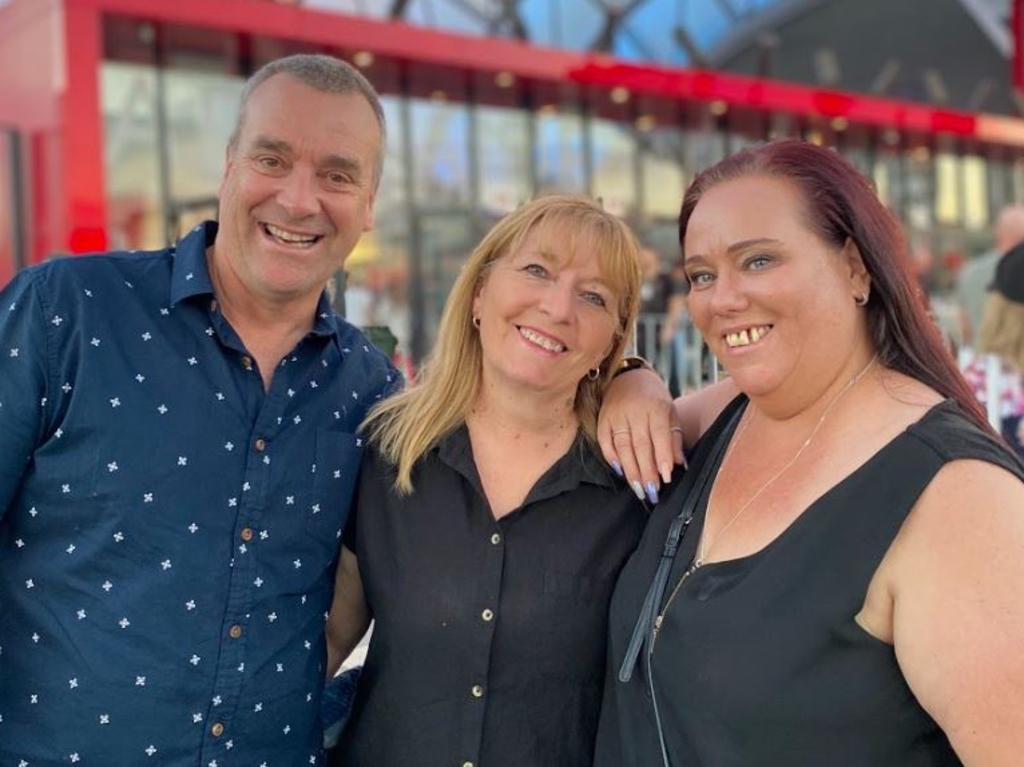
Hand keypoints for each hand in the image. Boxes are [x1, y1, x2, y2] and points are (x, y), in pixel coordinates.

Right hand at [598, 368, 685, 503]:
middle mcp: (634, 411)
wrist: (628, 377)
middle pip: (640, 444)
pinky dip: (611, 458)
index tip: (666, 477)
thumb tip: (678, 463)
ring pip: (622, 446)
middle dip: (646, 470)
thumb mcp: (670, 412)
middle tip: (652, 492)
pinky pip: (605, 442)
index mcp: (655, 406)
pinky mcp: (602, 420)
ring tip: (638, 489)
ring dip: (630, 470)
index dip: (662, 456)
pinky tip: (620, 472)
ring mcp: (615, 415)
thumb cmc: (654, 398)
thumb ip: (674, 437)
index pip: (658, 434)